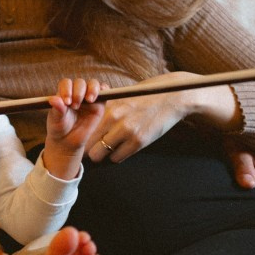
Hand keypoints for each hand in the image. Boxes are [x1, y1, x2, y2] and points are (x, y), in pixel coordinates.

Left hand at [41, 78, 104, 177]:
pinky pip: (104, 92)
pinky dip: (105, 89)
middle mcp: (76, 92)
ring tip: (89, 100)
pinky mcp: (99, 104)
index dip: (67, 89)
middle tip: (75, 106)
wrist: (68, 140)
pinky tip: (103, 92)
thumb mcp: (56, 120)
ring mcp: (88, 97)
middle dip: (78, 92)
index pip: (66, 83)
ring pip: (93, 84)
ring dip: (92, 89)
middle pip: (80, 83)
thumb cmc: (60, 128)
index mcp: (64, 93)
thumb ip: (57, 109)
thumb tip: (54, 99)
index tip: (66, 102)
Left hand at [88, 71, 237, 162]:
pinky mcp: (138, 141)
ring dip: (103, 153)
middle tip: (96, 147)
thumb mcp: (120, 96)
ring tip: (110, 148)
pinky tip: (123, 148)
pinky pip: (117, 158)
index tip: (86, 138)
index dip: (83, 135)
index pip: (83, 128)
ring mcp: (126, 130)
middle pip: (87, 143)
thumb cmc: (144, 96)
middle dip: (90, 148)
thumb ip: (104, 107)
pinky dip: (118, 155)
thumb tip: (86, 120)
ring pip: (99, 154)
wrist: (171, 97)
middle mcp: (113, 117)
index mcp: (106, 105)